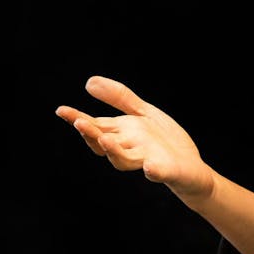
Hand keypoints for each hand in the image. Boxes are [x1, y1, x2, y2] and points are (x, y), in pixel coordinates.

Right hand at [56, 76, 214, 203]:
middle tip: (79, 123)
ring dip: (113, 151)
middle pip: (104, 143)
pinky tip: (150, 167)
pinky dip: (153, 171)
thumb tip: (89, 81)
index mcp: (122, 133)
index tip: (61, 110)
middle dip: (91, 134)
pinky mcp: (166, 171)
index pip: (96, 126)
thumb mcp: (143, 114)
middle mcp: (129, 148)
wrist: (192, 167)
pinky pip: (159, 172)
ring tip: (106, 139)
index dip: (78, 119)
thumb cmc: (163, 141)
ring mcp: (146, 160)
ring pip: (124, 160)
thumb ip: (119, 99)